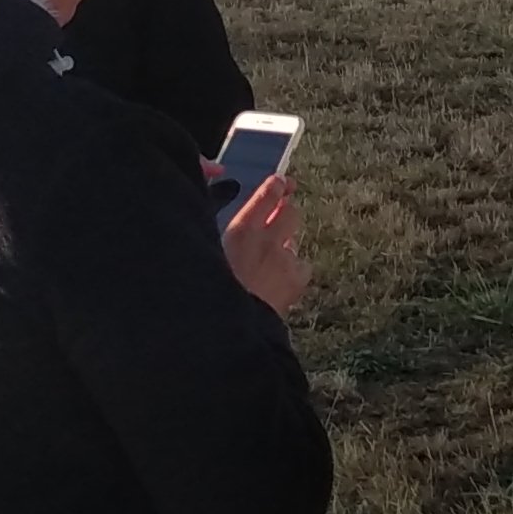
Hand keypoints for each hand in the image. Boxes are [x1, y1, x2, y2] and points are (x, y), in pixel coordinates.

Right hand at [220, 170, 303, 315]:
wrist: (230, 330)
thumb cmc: (211, 293)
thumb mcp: (211, 255)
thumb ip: (228, 240)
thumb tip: (244, 229)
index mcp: (239, 231)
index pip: (266, 196)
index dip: (275, 187)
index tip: (279, 182)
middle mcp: (267, 239)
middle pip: (289, 211)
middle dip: (287, 209)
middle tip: (283, 208)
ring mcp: (286, 259)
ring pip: (294, 239)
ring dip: (285, 243)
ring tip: (269, 261)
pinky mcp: (298, 278)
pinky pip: (301, 265)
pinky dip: (292, 269)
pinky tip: (279, 281)